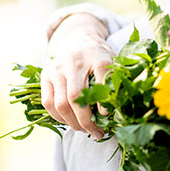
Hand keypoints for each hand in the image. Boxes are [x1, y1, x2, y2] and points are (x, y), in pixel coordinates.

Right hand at [41, 13, 113, 138]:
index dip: (103, 101)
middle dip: (86, 120)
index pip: (101, 78)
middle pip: (76, 96)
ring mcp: (58, 68)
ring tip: (84, 130)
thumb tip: (123, 107)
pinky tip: (70, 122)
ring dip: (72, 122)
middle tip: (96, 132)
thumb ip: (118, 80)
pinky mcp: (46, 75)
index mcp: (98, 56)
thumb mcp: (114, 60)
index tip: (107, 115)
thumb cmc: (100, 56)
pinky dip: (58, 117)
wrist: (78, 38)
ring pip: (61, 103)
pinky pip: (48, 102)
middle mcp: (76, 61)